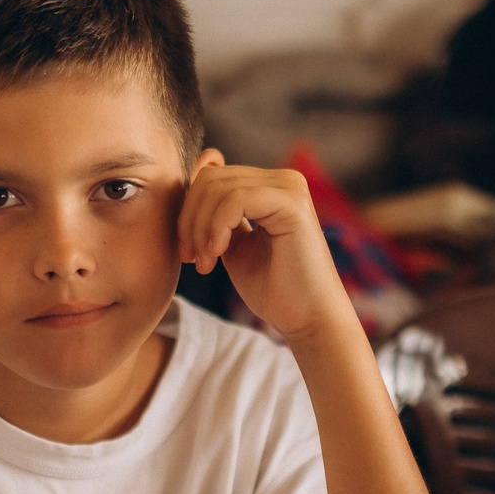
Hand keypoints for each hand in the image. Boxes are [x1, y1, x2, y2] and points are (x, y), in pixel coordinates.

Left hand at [176, 151, 354, 345]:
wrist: (308, 320)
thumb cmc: (273, 289)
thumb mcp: (233, 244)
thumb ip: (216, 214)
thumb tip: (198, 172)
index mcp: (271, 186)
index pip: (212, 177)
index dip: (188, 211)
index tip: (186, 253)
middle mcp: (284, 180)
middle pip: (211, 179)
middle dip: (189, 220)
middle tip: (190, 258)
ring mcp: (291, 188)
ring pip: (219, 188)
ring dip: (199, 229)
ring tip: (204, 264)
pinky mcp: (292, 203)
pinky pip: (235, 200)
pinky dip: (216, 228)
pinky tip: (216, 255)